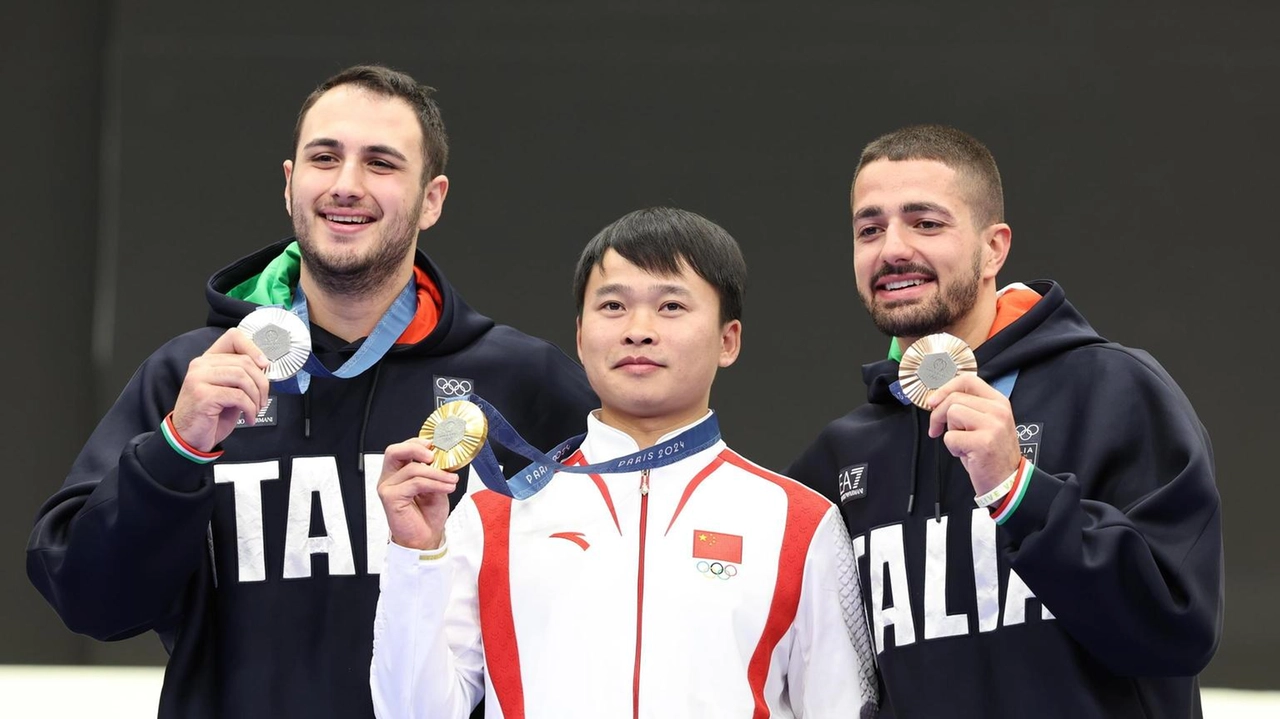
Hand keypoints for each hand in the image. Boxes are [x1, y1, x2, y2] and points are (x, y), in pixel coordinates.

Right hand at [171, 328, 270, 451]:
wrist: (189, 438)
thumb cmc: (210, 415)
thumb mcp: (227, 390)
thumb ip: (239, 375)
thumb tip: (264, 367)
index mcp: (207, 360)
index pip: (233, 337)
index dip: (253, 348)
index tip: (265, 365)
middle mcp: (200, 365)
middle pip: (244, 361)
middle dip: (262, 383)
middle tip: (263, 399)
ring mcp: (199, 379)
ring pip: (243, 377)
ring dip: (256, 396)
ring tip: (255, 409)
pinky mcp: (203, 395)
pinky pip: (238, 396)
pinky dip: (250, 408)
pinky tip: (248, 417)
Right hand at [376, 438, 458, 550]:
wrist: (425, 538)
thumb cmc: (427, 514)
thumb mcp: (436, 486)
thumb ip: (435, 470)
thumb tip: (443, 457)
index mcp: (398, 471)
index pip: (402, 448)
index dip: (418, 443)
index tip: (437, 446)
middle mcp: (390, 478)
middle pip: (394, 451)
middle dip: (416, 448)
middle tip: (434, 455)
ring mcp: (388, 487)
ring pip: (412, 468)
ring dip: (437, 473)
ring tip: (451, 479)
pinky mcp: (391, 498)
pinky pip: (415, 483)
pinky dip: (435, 483)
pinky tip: (446, 487)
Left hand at [926, 374, 1021, 494]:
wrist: (1008, 480)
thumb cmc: (991, 453)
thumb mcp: (986, 423)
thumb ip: (970, 407)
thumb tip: (938, 398)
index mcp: (999, 402)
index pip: (968, 380)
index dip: (945, 388)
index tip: (933, 401)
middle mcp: (998, 411)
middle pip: (954, 398)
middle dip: (938, 414)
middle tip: (937, 429)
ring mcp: (992, 426)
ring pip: (952, 413)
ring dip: (950, 431)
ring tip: (963, 443)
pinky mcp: (983, 442)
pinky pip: (951, 437)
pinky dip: (952, 448)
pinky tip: (967, 454)